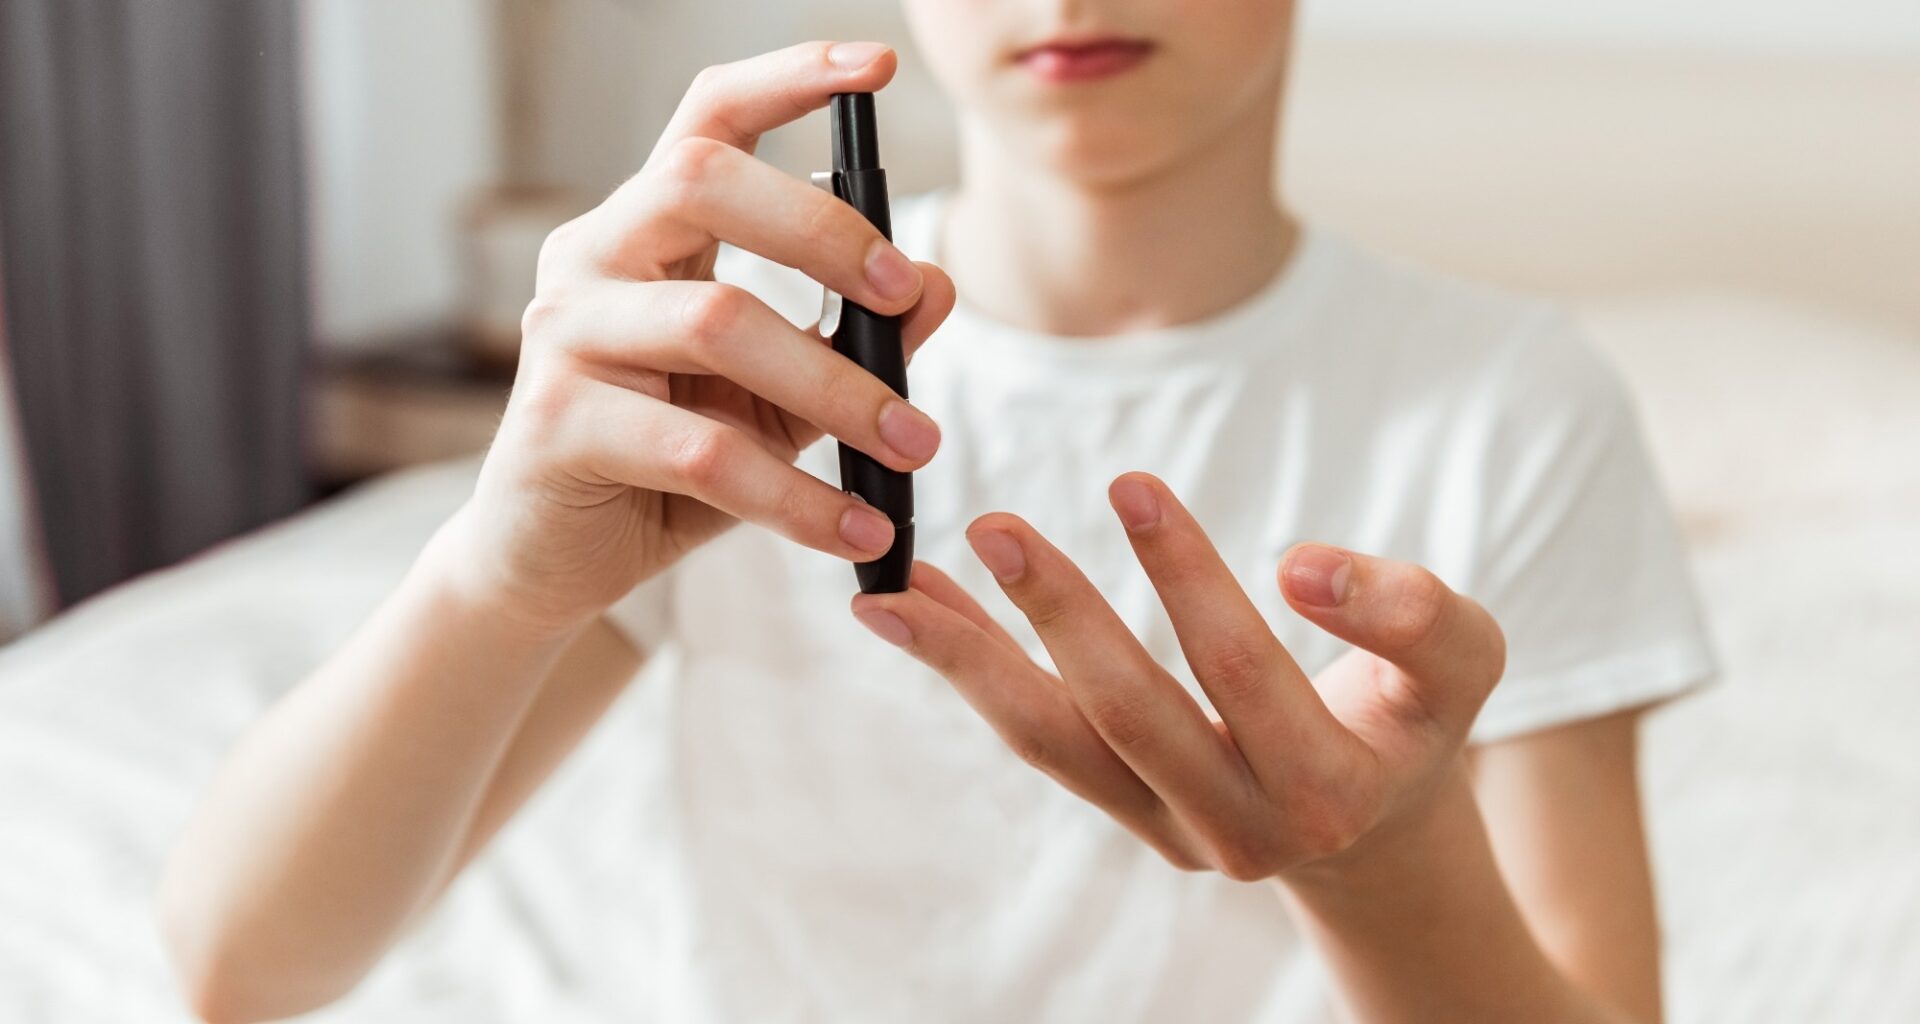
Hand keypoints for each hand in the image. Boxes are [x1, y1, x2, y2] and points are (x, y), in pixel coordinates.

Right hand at [439, 41, 955, 633]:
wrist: (553, 565)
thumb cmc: (669, 470)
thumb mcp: (779, 400)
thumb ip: (851, 341)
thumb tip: (937, 285)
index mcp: (645, 233)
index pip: (708, 120)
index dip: (788, 78)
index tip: (877, 66)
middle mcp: (592, 259)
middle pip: (703, 180)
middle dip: (825, 230)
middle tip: (905, 297)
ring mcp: (562, 335)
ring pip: (717, 322)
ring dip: (837, 387)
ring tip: (912, 448)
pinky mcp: (555, 424)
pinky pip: (700, 450)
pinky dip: (795, 497)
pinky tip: (854, 531)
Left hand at [848, 472, 1505, 881]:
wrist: (1378, 827)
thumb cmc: (1415, 717)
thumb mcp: (1460, 662)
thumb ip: (1409, 612)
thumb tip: (1305, 566)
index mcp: (1326, 792)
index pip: (1240, 673)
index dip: (1187, 578)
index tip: (1131, 484)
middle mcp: (1238, 830)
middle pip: (1130, 716)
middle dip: (1059, 618)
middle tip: (993, 526)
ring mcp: (1170, 831)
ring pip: (1056, 744)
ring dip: (972, 663)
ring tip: (893, 591)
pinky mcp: (1126, 812)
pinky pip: (1039, 737)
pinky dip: (975, 670)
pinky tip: (917, 611)